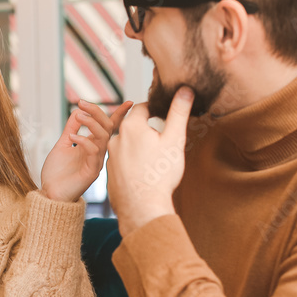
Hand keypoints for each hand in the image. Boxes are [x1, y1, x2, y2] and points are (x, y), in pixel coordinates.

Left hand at [40, 100, 132, 201]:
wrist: (50, 194)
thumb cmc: (57, 173)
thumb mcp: (63, 144)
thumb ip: (71, 129)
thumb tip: (77, 111)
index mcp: (93, 146)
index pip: (109, 127)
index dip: (119, 114)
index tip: (128, 102)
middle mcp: (98, 153)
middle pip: (107, 128)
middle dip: (97, 112)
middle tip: (81, 103)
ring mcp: (96, 162)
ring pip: (103, 138)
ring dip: (92, 124)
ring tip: (78, 116)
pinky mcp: (92, 172)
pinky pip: (94, 152)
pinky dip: (84, 140)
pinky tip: (72, 138)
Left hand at [106, 87, 193, 235]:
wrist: (142, 207)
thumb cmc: (160, 174)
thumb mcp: (174, 139)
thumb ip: (179, 112)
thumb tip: (185, 89)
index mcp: (131, 126)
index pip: (143, 107)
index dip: (157, 110)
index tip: (166, 117)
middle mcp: (116, 139)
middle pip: (134, 126)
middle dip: (148, 129)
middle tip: (163, 140)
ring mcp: (111, 157)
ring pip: (127, 144)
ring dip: (139, 147)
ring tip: (155, 159)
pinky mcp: (110, 174)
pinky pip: (123, 162)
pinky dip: (132, 163)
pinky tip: (145, 173)